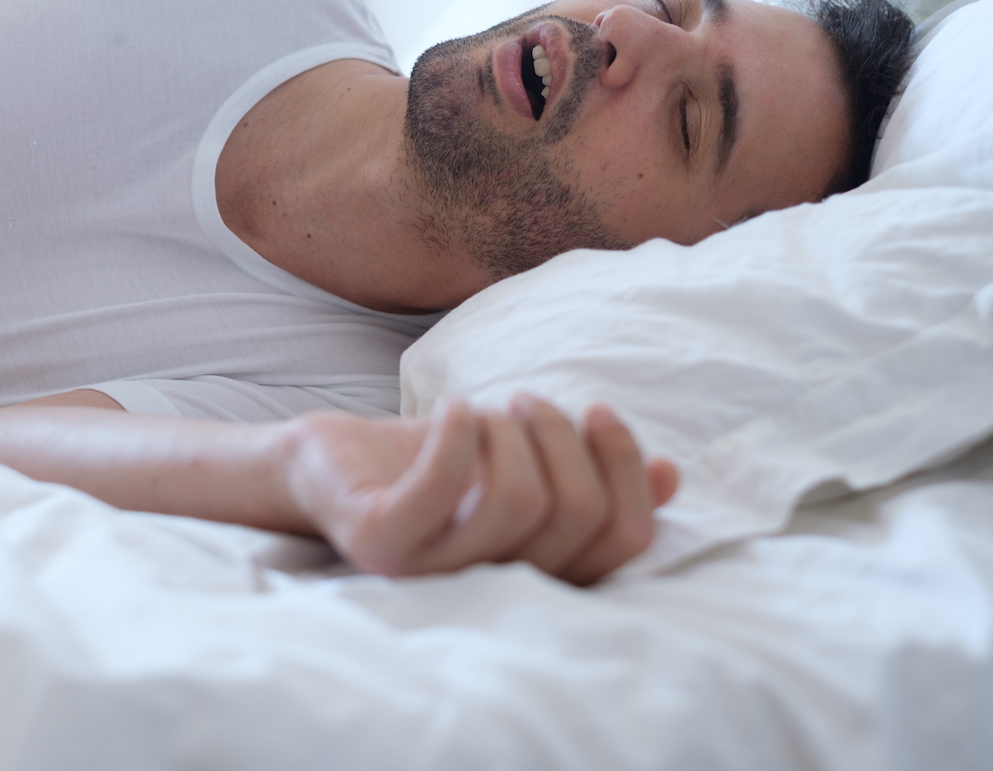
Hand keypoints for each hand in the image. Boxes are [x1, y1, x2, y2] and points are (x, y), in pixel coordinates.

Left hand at [279, 396, 677, 584]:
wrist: (324, 467)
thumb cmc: (426, 465)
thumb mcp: (519, 462)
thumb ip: (588, 475)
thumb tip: (668, 478)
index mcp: (534, 574)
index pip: (625, 541)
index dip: (625, 468)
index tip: (596, 411)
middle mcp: (491, 590)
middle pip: (579, 517)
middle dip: (561, 437)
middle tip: (521, 402)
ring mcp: (431, 576)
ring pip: (521, 501)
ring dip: (510, 432)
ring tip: (480, 410)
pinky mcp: (379, 546)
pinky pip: (443, 487)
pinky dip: (457, 431)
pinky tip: (448, 409)